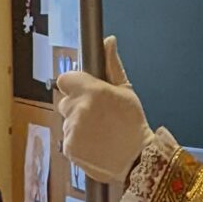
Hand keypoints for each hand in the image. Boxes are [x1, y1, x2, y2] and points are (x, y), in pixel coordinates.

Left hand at [56, 35, 150, 184]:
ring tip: (100, 132)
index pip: (65, 79)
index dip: (74, 85)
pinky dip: (78, 142)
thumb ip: (112, 66)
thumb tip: (108, 41)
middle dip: (77, 106)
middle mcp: (79, 109)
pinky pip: (68, 139)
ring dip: (78, 125)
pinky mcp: (69, 147)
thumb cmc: (134, 125)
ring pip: (67, 121)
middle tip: (98, 116)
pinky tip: (96, 143)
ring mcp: (72, 129)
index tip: (84, 92)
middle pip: (65, 101)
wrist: (137, 160)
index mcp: (92, 91)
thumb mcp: (127, 91)